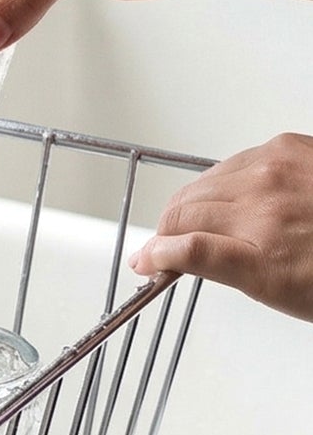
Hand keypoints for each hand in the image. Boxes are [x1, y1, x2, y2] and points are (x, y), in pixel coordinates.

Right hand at [128, 133, 312, 321]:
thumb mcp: (276, 288)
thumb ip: (217, 266)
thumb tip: (168, 257)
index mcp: (259, 247)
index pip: (178, 245)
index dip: (154, 255)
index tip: (146, 263)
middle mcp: (264, 202)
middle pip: (182, 210)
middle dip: (168, 231)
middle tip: (168, 249)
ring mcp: (276, 168)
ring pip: (202, 183)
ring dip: (193, 205)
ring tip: (206, 226)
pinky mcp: (288, 145)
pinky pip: (233, 160)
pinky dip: (225, 180)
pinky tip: (239, 200)